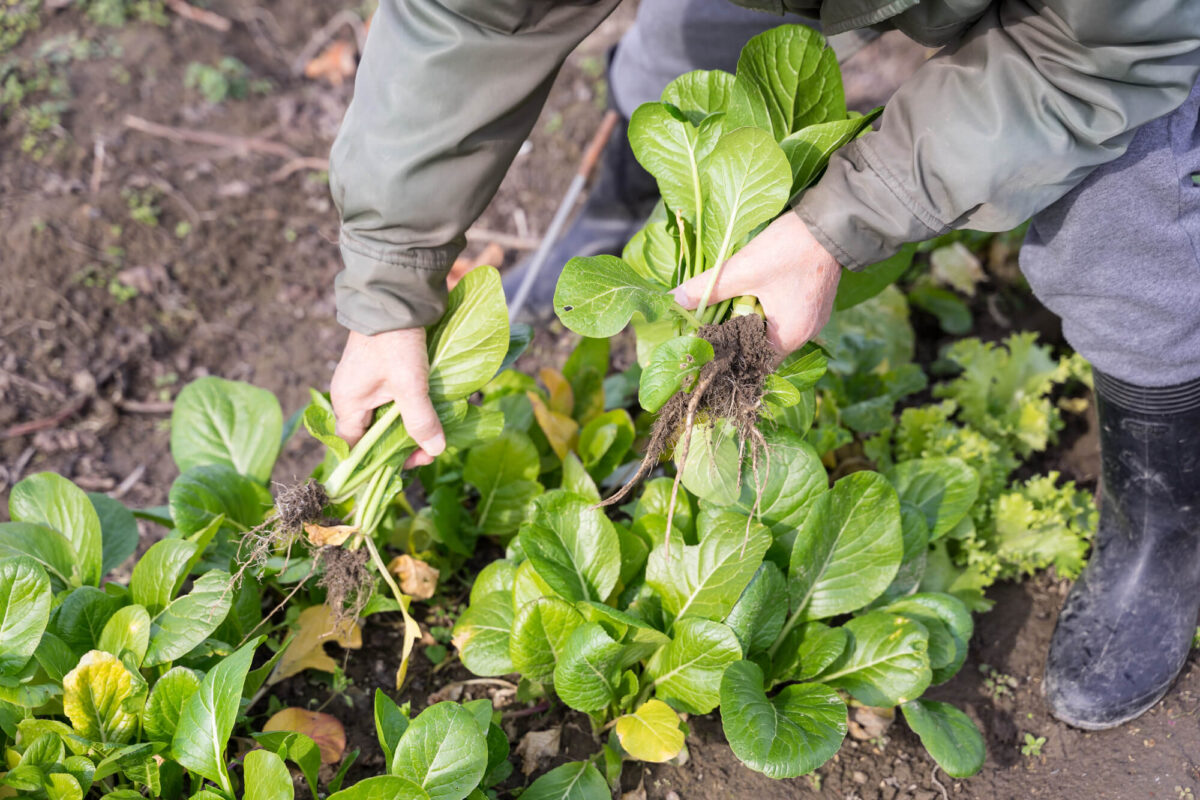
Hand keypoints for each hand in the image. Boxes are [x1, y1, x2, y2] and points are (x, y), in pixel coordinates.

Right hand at [331, 329, 444, 468]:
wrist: (395, 295)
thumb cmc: (395, 342)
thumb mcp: (410, 385)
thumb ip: (421, 420)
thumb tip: (434, 451)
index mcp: (348, 403)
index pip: (354, 447)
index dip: (379, 461)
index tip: (410, 463)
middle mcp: (352, 396)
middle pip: (372, 435)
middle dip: (402, 446)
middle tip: (430, 450)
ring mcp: (366, 383)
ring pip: (386, 418)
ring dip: (409, 427)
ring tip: (435, 433)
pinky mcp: (382, 371)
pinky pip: (394, 401)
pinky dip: (411, 410)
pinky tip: (431, 412)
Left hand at [671, 213, 840, 354]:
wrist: (831, 222)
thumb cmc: (788, 249)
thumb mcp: (742, 269)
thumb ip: (707, 288)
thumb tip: (671, 301)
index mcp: (789, 337)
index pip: (752, 363)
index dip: (727, 356)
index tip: (706, 344)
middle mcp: (805, 335)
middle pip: (761, 347)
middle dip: (737, 336)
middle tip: (710, 324)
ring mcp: (813, 319)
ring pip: (773, 330)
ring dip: (751, 320)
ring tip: (728, 308)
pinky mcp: (815, 302)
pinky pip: (785, 315)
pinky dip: (768, 310)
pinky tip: (753, 295)